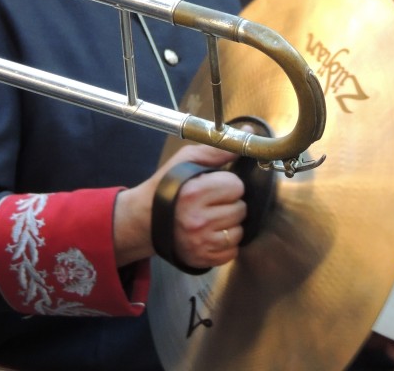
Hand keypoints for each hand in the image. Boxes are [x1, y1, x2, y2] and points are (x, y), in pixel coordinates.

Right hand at [113, 143, 245, 268]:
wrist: (145, 219)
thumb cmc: (167, 186)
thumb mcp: (187, 159)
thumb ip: (220, 149)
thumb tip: (249, 134)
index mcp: (195, 192)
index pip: (236, 186)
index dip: (228, 183)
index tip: (215, 185)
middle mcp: (198, 219)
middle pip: (240, 209)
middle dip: (230, 203)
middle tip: (212, 201)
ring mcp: (200, 242)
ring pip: (239, 231)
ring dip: (229, 224)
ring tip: (212, 217)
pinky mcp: (202, 259)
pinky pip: (232, 251)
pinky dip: (226, 243)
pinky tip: (212, 233)